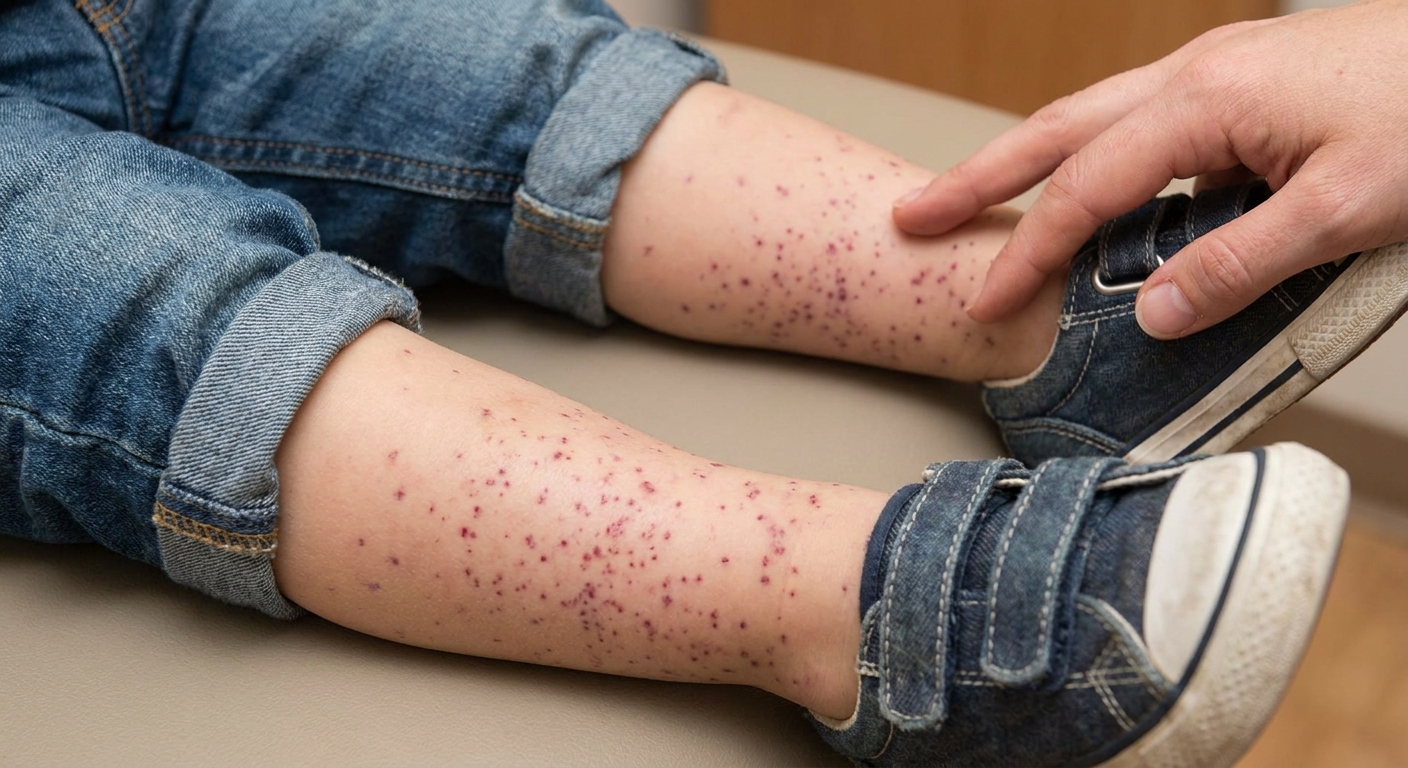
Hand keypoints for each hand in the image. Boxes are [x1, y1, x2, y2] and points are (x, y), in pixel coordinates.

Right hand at [893, 0, 1407, 337]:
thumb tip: (1151, 315)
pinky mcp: (1246, 81)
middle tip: (918, 212)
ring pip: (1096, 116)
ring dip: (1031, 159)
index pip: (1089, 186)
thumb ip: (1238, 266)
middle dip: (981, 175)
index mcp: (1210, 101)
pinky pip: (1144, 121)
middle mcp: (1199, 74)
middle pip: (1060, 128)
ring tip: (981, 198)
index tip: (987, 297)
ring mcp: (1221, 70)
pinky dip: (1096, 157)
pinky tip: (1102, 192)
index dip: (1031, 249)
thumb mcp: (1346, 211)